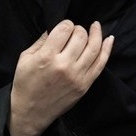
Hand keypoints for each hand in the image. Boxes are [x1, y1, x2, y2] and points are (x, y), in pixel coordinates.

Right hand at [9, 20, 113, 135]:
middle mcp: (64, 66)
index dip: (66, 24)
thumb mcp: (25, 58)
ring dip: (96, 34)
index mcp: (46, 57)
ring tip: (95, 26)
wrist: (31, 112)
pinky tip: (110, 39)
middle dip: (79, 29)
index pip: (65, 29)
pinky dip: (107, 49)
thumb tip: (56, 28)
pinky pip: (101, 63)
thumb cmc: (25, 84)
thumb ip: (42, 41)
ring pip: (94, 48)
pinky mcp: (86, 85)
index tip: (64, 27)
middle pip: (81, 36)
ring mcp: (78, 76)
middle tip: (75, 31)